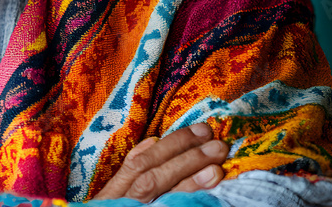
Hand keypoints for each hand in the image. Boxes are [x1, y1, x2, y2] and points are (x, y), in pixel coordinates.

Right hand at [91, 123, 227, 202]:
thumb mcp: (113, 196)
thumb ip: (130, 172)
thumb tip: (153, 142)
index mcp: (115, 192)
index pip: (141, 162)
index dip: (172, 144)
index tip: (201, 130)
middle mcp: (122, 203)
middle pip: (153, 176)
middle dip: (185, 157)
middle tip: (217, 145)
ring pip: (158, 193)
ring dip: (188, 179)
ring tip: (216, 167)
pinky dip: (184, 202)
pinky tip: (206, 199)